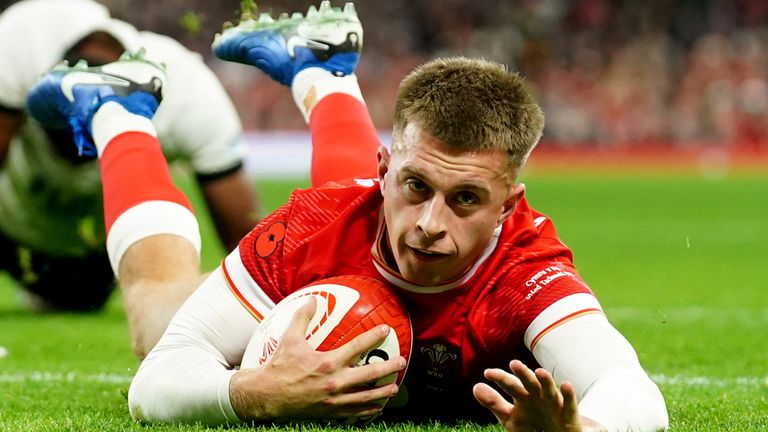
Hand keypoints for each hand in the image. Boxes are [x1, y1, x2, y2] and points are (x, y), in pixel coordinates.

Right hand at [230, 297, 406, 421]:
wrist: (267, 395)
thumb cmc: (279, 366)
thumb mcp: (290, 339)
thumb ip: (303, 318)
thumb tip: (313, 299)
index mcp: (327, 363)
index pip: (357, 347)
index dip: (373, 336)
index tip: (385, 329)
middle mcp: (334, 383)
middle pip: (369, 375)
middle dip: (388, 367)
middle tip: (402, 361)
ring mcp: (334, 400)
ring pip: (365, 398)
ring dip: (382, 392)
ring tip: (394, 388)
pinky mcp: (330, 412)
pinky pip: (354, 413)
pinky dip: (367, 411)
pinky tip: (377, 408)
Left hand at [473, 360, 605, 431]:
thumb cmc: (534, 425)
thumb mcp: (510, 417)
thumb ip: (494, 402)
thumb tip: (476, 387)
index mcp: (523, 397)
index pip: (510, 385)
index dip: (500, 378)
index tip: (488, 373)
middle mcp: (538, 397)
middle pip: (529, 384)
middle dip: (523, 374)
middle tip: (514, 364)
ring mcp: (554, 405)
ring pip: (550, 391)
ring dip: (546, 381)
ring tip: (539, 372)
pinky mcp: (569, 417)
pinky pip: (570, 405)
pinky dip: (568, 395)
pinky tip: (566, 385)